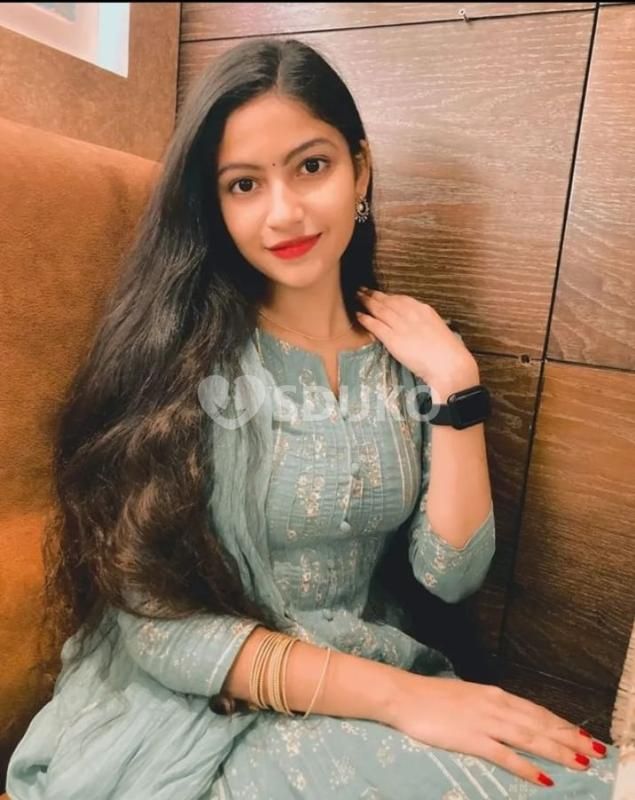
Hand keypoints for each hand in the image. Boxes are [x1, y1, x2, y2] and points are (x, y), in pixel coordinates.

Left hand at [355, 288, 477, 396]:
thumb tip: (415, 325)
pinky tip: (359, 316)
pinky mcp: (392, 338)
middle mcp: (411, 314)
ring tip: (357, 298)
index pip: (402, 299)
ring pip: (380, 310)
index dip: (388, 296)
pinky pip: (376, 325)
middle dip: (374, 295)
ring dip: (367, 302)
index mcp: (424, 310)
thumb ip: (424, 323)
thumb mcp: (437, 328)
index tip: (380, 294)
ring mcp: (401, 325)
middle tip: (362, 290)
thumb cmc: (446, 351)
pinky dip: (366, 319)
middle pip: (388, 301)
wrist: (447, 363)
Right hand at [386, 673, 606, 787]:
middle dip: (570, 738)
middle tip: (596, 750)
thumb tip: (509, 717)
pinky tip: (543, 777)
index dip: (562, 723)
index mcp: (495, 694)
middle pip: (540, 723)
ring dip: (558, 751)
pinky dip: (527, 766)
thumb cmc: (432, 697)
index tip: (583, 734)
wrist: (404, 695)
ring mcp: (485, 722)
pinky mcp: (471, 738)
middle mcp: (496, 705)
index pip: (537, 710)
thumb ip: (490, 706)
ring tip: (581, 762)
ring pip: (530, 738)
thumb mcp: (468, 696)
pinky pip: (505, 755)